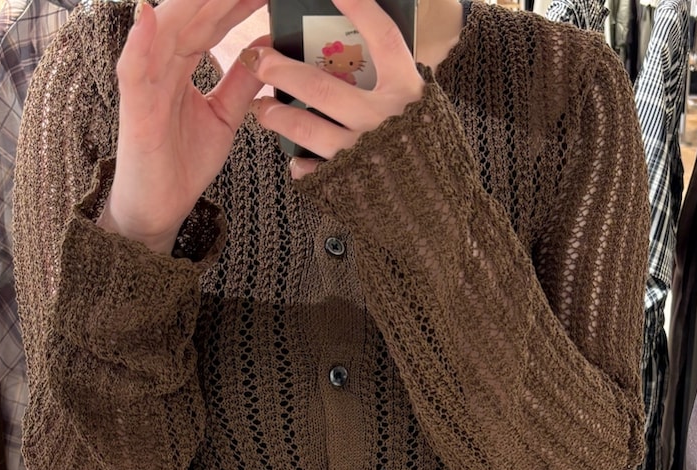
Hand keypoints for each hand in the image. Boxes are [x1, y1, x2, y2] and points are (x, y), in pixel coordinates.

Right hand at [100, 0, 268, 252]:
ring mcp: (146, 83)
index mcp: (182, 63)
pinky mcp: (134, 108)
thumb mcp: (225, 117)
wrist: (159, 208)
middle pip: (190, 16)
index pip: (211, 19)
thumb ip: (242, 83)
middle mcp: (161, 64)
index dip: (236, 1)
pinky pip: (133, 68)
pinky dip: (139, 41)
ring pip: (164, 30)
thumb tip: (267, 46)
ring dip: (186, 3)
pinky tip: (149, 13)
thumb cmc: (183, 162)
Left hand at [245, 0, 423, 178]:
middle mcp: (383, 122)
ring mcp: (362, 156)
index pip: (382, 37)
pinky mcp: (347, 188)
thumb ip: (396, 86)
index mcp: (407, 94)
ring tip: (262, 108)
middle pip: (321, 87)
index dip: (359, 8)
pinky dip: (299, 164)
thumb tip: (358, 58)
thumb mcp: (425, 112)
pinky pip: (309, 171)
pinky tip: (295, 158)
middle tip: (257, 57)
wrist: (439, 220)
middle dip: (281, 69)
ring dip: (275, 116)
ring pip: (304, 128)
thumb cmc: (429, 158)